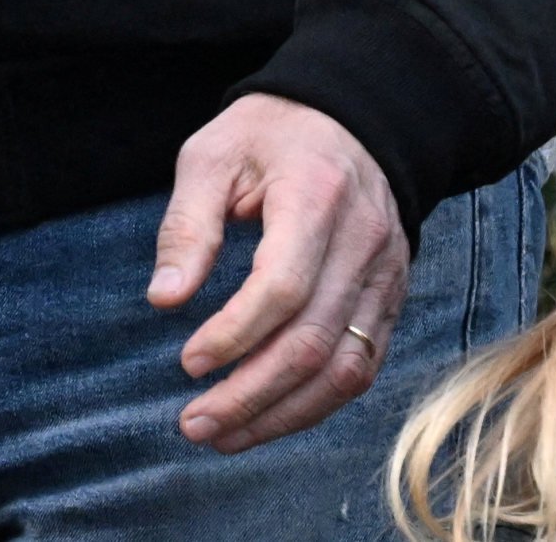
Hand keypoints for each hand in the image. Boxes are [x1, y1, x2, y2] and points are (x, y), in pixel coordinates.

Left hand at [147, 92, 409, 452]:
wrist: (352, 120)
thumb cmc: (269, 136)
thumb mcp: (212, 155)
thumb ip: (188, 225)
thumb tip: (163, 299)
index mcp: (317, 199)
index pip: (283, 287)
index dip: (235, 334)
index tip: (188, 361)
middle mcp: (363, 245)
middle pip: (313, 341)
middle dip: (251, 395)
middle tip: (195, 424)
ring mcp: (386, 277)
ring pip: (345, 368)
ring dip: (283, 414)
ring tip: (224, 436)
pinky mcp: (391, 299)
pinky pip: (363, 366)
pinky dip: (317, 403)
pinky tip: (270, 417)